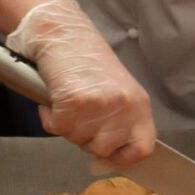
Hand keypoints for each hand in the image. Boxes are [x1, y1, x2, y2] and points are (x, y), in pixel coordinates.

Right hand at [8, 0, 155, 165]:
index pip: (143, 148)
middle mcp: (124, 106)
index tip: (108, 158)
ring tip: (67, 100)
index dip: (124, 158)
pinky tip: (54, 99)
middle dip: (86, 139)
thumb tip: (107, 160)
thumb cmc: (87, 63)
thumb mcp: (116, 92)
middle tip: (79, 116)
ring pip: (77, 141)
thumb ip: (119, 123)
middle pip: (104, 149)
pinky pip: (57, 129)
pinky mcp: (74, 103)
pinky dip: (50, 117)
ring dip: (67, 126)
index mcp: (139, 104)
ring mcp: (100, 105)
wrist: (63, 35)